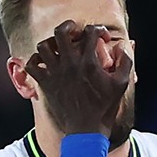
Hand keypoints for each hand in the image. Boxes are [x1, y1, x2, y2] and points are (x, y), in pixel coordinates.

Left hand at [25, 20, 133, 137]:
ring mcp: (55, 73)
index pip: (91, 32)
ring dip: (52, 42)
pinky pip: (31, 64)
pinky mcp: (45, 84)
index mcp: (89, 63)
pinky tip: (45, 62)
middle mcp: (70, 64)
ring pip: (44, 46)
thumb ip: (125, 62)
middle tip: (75, 31)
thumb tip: (122, 46)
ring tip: (59, 46)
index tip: (102, 38)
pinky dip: (35, 60)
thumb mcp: (122, 84)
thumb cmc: (104, 107)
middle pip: (61, 32)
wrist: (86, 130)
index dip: (99, 30)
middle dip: (69, 26)